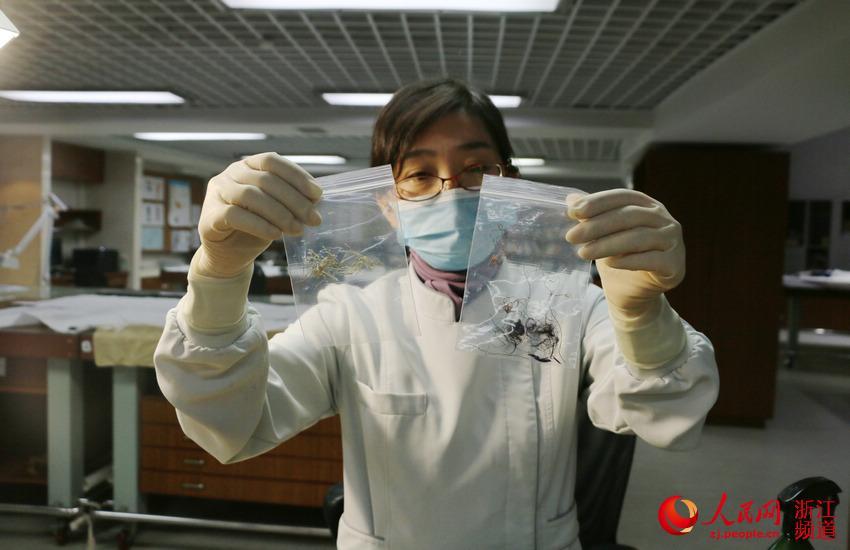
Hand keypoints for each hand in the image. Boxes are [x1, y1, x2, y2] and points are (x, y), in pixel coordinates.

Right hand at [195, 152, 323, 277]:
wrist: (230, 255)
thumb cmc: (256, 228)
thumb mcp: (277, 210)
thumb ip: (291, 200)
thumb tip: (317, 198)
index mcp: (247, 166)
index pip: (272, 161)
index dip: (296, 176)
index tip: (318, 195)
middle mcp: (230, 174)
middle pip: (265, 180)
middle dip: (294, 200)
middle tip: (313, 219)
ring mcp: (217, 193)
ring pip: (250, 196)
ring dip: (280, 213)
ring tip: (298, 229)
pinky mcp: (209, 216)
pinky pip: (235, 215)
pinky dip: (259, 225)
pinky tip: (276, 235)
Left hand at [564, 189, 684, 317]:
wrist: (633, 294)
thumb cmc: (618, 259)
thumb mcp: (602, 236)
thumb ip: (591, 217)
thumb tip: (571, 199)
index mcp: (648, 206)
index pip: (623, 197)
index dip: (598, 202)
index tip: (573, 212)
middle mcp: (665, 220)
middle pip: (629, 216)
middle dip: (597, 225)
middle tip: (571, 236)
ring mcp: (673, 241)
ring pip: (638, 238)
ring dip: (607, 245)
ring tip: (583, 253)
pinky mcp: (675, 264)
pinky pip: (651, 260)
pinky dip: (628, 261)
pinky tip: (609, 264)